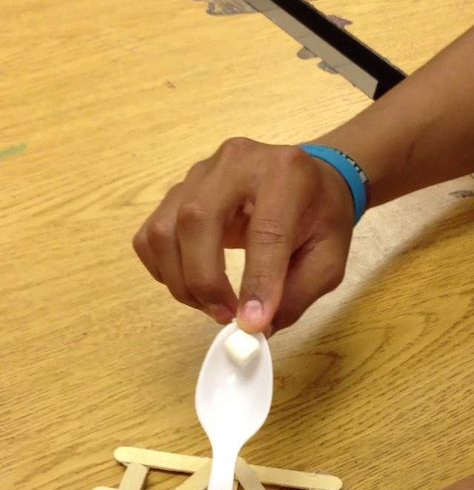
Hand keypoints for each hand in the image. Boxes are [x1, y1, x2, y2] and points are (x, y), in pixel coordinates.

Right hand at [133, 138, 353, 332]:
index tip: (251, 324)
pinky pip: (150, 236)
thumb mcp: (328, 260)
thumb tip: (253, 328)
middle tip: (224, 316)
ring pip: (165, 230)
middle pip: (197, 219)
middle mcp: (236, 162)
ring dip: (181, 281)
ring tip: (211, 305)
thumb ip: (296, 296)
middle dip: (204, 280)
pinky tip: (191, 284)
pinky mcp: (176, 192)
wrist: (307, 182)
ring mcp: (199, 173)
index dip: (257, 282)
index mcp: (286, 173)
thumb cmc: (320, 219)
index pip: (265, 231)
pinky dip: (163, 270)